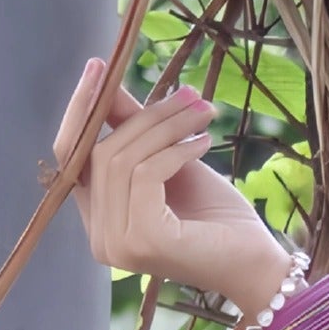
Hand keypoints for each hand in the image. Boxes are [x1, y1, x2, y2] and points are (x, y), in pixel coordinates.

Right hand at [58, 61, 289, 321]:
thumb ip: (134, 128)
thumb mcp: (170, 162)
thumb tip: (105, 82)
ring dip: (164, 127)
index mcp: (99, 220)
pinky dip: (175, 150)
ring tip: (201, 115)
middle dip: (144, 115)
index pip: (71, 157)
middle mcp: (100, 238)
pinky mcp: (142, 240)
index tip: (100, 66)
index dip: (81, 110)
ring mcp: (117, 243)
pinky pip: (145, 174)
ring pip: (122, 160)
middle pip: (100, 153)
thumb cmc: (217, 217)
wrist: (257, 263)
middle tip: (188, 95)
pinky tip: (204, 142)